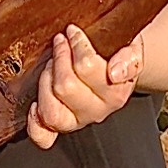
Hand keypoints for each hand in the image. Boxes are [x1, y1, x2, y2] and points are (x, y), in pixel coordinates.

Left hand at [27, 24, 143, 149]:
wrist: (120, 64)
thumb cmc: (120, 52)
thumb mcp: (132, 46)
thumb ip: (129, 57)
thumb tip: (116, 72)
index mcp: (116, 92)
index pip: (87, 68)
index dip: (76, 45)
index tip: (74, 31)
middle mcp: (98, 110)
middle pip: (66, 87)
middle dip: (59, 58)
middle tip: (61, 42)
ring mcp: (79, 119)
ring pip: (53, 112)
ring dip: (46, 81)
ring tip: (51, 64)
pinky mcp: (62, 125)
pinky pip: (44, 135)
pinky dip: (35, 123)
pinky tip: (35, 106)